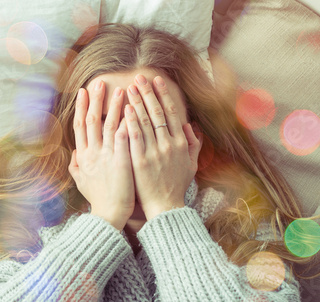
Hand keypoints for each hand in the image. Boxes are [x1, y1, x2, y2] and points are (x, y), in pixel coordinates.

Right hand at [68, 80, 134, 230]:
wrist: (108, 215)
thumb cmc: (97, 199)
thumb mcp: (80, 181)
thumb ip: (75, 165)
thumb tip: (73, 153)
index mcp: (82, 156)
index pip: (80, 126)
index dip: (82, 107)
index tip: (83, 92)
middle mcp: (91, 153)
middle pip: (92, 121)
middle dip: (95, 100)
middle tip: (100, 82)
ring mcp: (106, 156)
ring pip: (109, 125)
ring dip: (114, 106)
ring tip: (121, 90)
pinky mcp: (120, 161)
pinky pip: (123, 137)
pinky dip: (126, 123)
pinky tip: (132, 110)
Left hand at [124, 75, 201, 220]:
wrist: (166, 207)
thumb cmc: (177, 186)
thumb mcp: (191, 165)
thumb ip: (194, 145)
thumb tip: (192, 126)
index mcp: (181, 143)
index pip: (172, 113)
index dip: (164, 95)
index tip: (157, 81)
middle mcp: (169, 144)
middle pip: (157, 112)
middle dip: (148, 92)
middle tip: (139, 77)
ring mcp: (154, 152)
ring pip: (146, 121)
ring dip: (138, 102)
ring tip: (130, 86)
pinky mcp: (140, 161)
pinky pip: (135, 137)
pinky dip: (131, 122)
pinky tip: (126, 108)